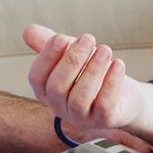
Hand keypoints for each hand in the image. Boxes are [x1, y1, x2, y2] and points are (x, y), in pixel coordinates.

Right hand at [23, 24, 144, 137]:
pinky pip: (104, 105)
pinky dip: (111, 83)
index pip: (37, 78)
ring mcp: (82, 118)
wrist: (124, 97)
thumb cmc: (91, 74)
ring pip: (80, 98)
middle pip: (57, 87)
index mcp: (46, 92)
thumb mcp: (71, 55)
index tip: (61, 37)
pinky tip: (118, 64)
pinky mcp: (104, 121)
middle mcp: (60, 108)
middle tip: (88, 38)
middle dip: (72, 60)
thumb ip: (50, 44)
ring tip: (105, 50)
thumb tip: (28, 30)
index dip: (47, 57)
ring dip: (93, 70)